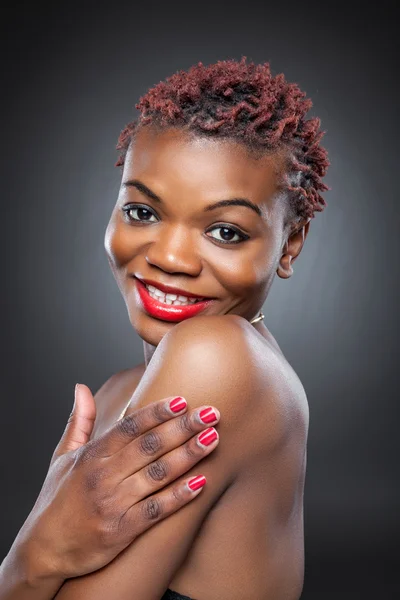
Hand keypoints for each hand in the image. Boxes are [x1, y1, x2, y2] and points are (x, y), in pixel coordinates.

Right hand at [15, 384, 219, 583]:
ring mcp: (113, 504)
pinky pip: (156, 510)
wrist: (44, 550)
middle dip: (183, 427)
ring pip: (158, 474)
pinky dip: (180, 496)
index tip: (183, 399)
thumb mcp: (62, 456)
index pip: (130, 426)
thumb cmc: (57, 499)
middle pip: (149, 446)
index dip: (157, 411)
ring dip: (188, 455)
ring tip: (213, 438)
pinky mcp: (121, 531)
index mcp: (92, 455)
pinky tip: (202, 481)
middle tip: (211, 413)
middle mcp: (103, 476)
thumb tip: (81, 387)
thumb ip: (79, 421)